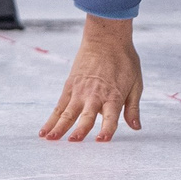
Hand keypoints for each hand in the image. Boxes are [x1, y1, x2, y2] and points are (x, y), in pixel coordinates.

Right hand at [40, 15, 141, 140]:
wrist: (106, 38)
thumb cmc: (124, 61)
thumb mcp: (136, 84)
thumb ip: (133, 108)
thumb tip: (136, 128)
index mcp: (113, 96)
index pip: (110, 117)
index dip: (107, 129)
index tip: (102, 140)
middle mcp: (95, 96)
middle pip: (86, 116)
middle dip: (80, 129)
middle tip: (73, 141)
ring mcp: (80, 91)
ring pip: (68, 113)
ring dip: (59, 127)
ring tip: (51, 139)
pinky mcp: (69, 86)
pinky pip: (59, 106)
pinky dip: (51, 119)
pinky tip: (44, 132)